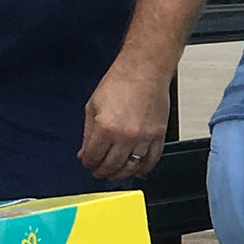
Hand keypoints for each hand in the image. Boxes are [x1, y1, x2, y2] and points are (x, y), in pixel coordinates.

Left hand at [80, 58, 171, 182]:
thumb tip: (85, 153)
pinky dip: (143, 169)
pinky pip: (151, 160)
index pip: (93, 157)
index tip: (88, 163)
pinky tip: (136, 169)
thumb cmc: (120, 82)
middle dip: (102, 171)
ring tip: (115, 173)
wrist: (144, 70)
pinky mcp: (158, 136)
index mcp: (105, 127)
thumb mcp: (93, 106)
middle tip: (99, 171)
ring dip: (121, 174)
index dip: (88, 163)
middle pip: (111, 166)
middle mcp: (125, 135)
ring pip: (131, 167)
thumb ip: (87, 133)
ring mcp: (144, 137)